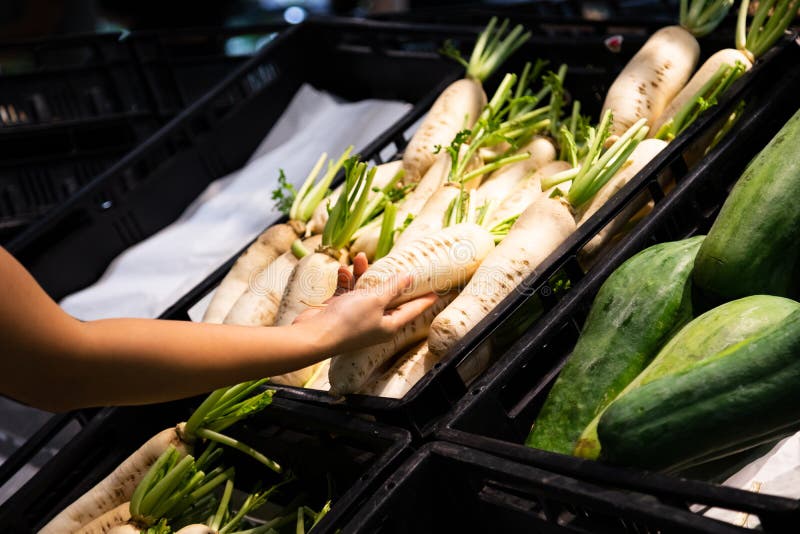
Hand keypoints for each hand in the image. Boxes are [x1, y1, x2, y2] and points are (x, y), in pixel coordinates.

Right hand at [294, 253, 436, 353]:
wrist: (314, 335)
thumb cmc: (349, 321)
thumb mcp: (376, 300)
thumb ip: (392, 287)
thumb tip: (410, 277)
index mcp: (390, 325)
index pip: (414, 309)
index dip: (426, 298)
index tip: (439, 290)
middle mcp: (376, 322)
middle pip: (390, 298)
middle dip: (390, 279)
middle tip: (401, 263)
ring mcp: (357, 317)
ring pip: (366, 291)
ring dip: (362, 274)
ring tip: (359, 257)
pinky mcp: (340, 311)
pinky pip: (348, 292)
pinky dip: (346, 281)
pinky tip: (343, 270)